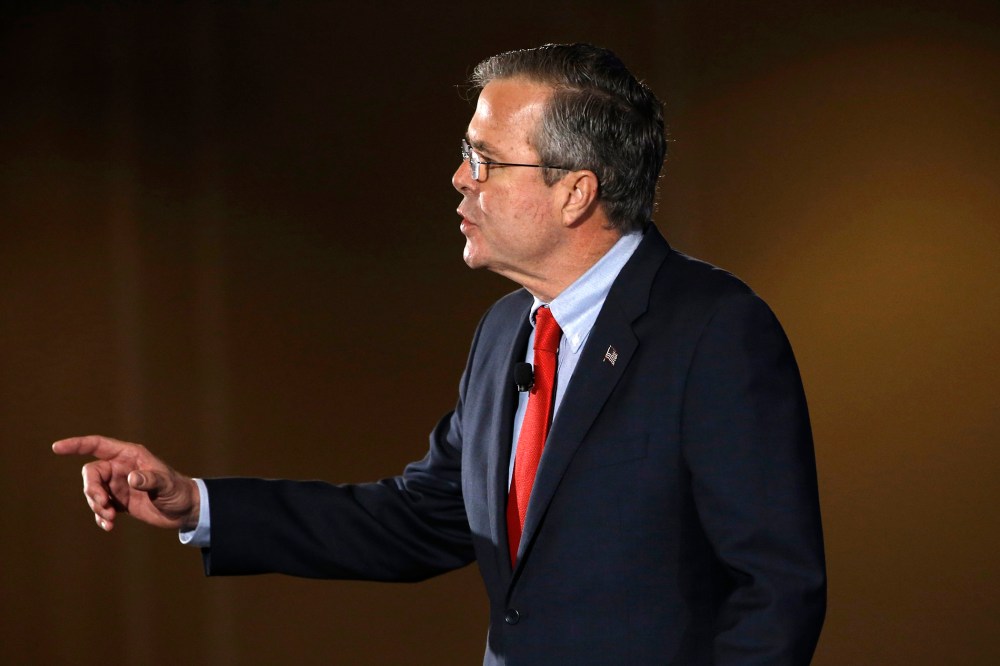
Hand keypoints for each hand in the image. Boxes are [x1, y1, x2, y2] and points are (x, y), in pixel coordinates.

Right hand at [52, 435, 199, 532]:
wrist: (185, 510)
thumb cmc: (179, 491)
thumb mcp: (167, 485)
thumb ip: (150, 479)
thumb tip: (131, 478)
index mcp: (130, 456)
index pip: (97, 445)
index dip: (76, 445)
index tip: (57, 448)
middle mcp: (121, 468)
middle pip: (91, 474)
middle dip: (91, 490)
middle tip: (102, 506)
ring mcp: (118, 485)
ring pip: (92, 492)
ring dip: (96, 506)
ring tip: (110, 519)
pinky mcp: (119, 502)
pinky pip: (100, 507)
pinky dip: (101, 517)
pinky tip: (109, 526)